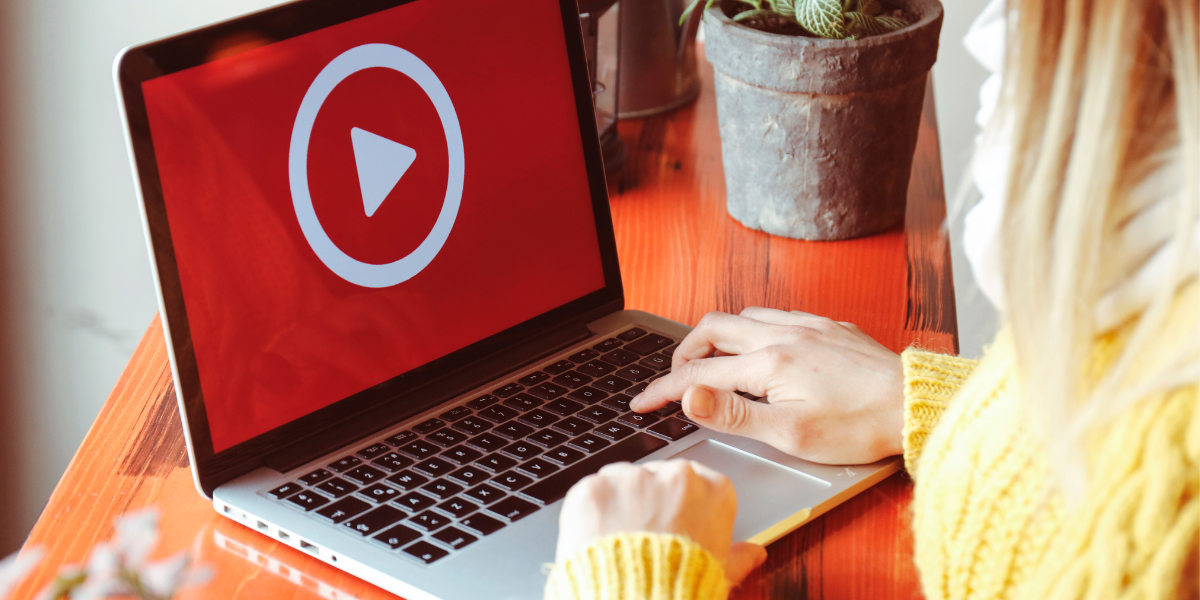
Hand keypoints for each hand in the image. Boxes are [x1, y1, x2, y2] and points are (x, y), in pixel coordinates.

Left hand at [556, 460, 766, 584]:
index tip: (670, 520)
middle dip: (647, 501)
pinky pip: (590, 491)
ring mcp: (634, 478)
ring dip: (617, 502)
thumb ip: (738, 556)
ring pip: (621, 479)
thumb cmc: (680, 590)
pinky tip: (597, 536)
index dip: (677, 504)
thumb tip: (755, 552)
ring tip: (617, 539)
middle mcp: (676, 475)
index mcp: (714, 491)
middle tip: (640, 535)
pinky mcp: (596, 487)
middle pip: (656, 477)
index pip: (694, 482)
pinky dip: (589, 512)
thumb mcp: (719, 573)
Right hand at [630, 308, 904, 464]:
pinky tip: (764, 352)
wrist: (915, 406)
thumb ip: (735, 414)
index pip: (698, 374)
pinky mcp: (829, 326)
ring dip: (719, 337)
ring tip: (715, 364)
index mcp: (770, 362)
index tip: (642, 402)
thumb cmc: (860, 426)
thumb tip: (690, 397)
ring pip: (745, 316)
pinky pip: (778, 316)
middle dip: (684, 351)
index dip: (663, 389)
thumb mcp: (790, 435)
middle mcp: (785, 333)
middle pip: (712, 327)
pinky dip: (754, 331)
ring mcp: (809, 325)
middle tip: (676, 377)